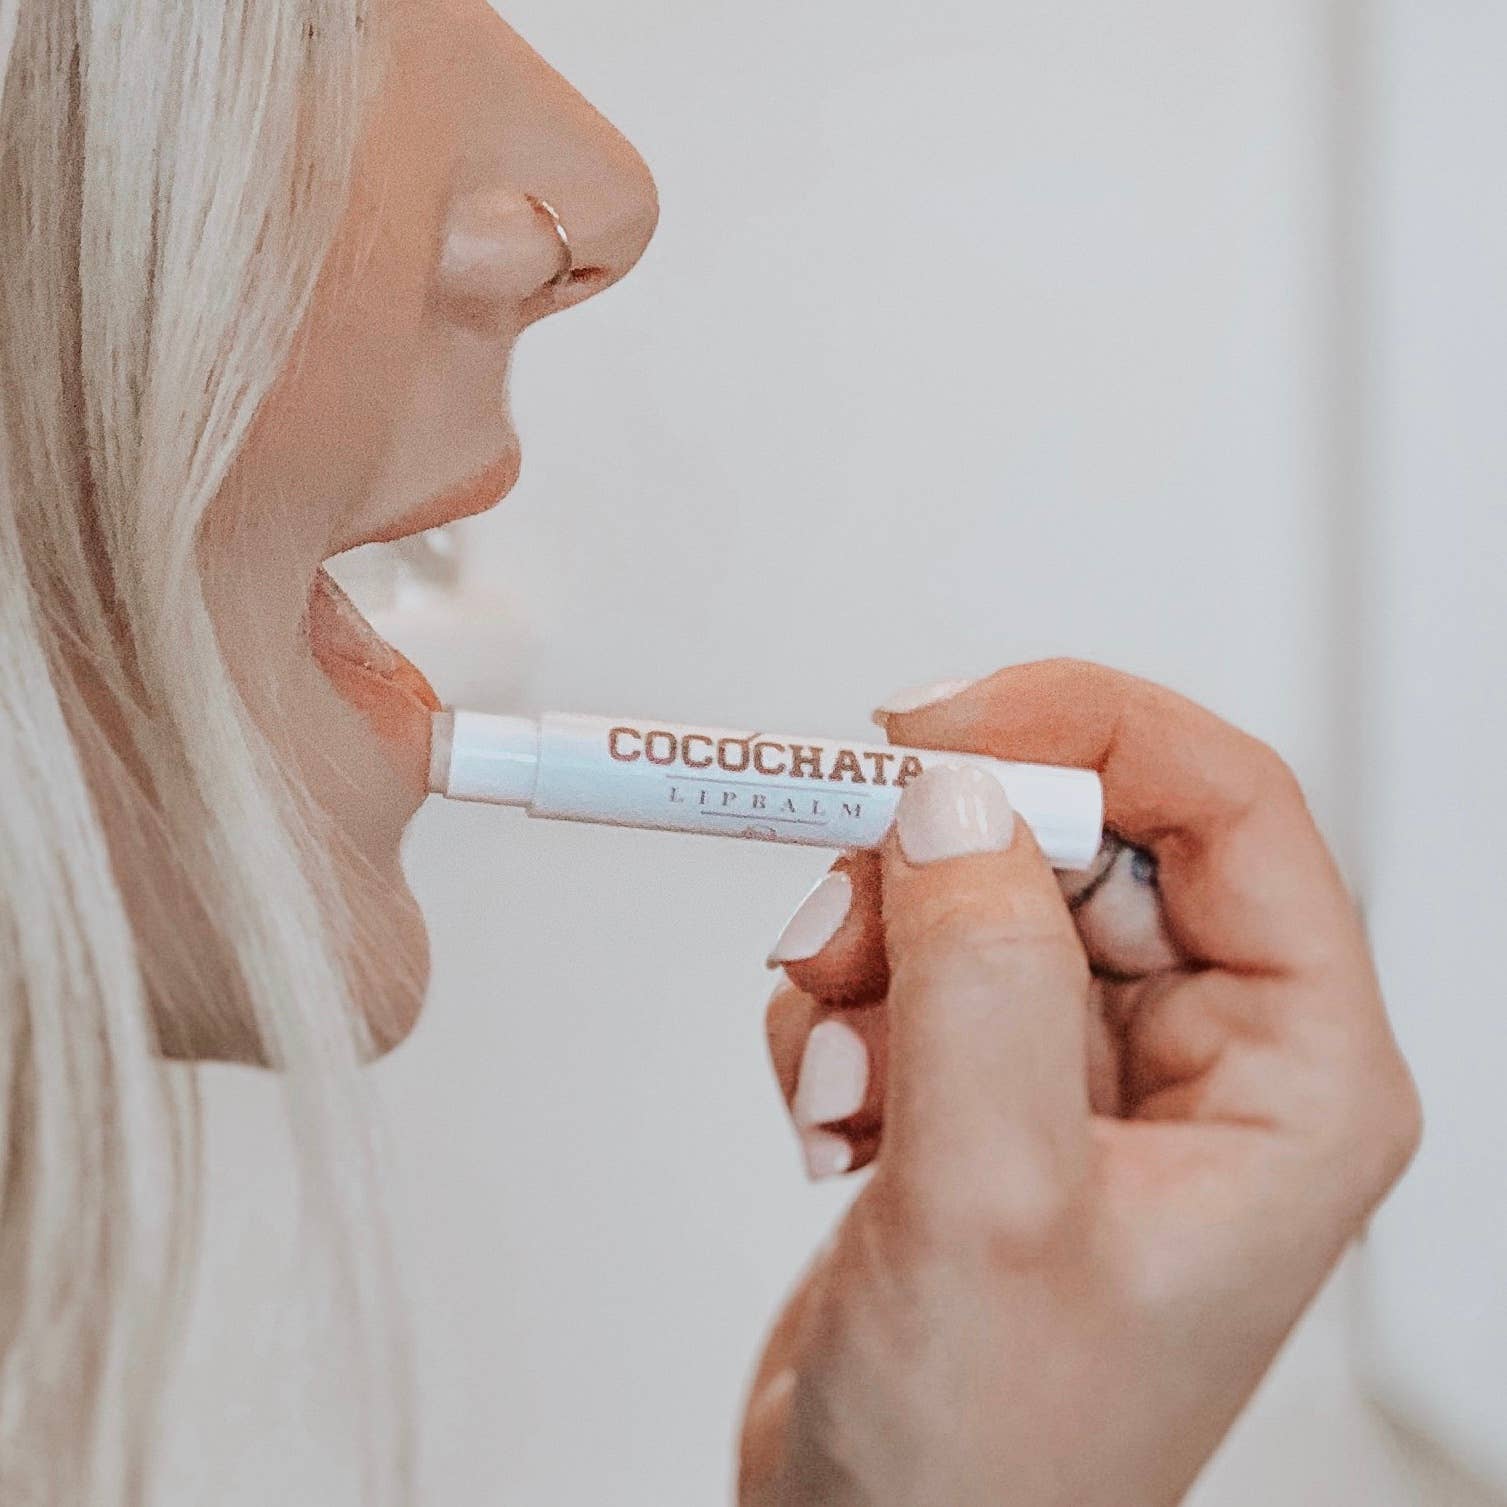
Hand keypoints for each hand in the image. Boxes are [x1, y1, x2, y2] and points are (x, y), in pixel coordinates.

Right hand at [740, 660, 1419, 1506]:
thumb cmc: (990, 1466)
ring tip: (836, 1077)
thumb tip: (953, 802)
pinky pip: (914, 958)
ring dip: (874, 950)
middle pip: (1082, 835)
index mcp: (1293, 1075)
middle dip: (940, 863)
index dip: (1086, 728)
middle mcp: (1206, 1052)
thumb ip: (981, 985)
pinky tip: (834, 1120)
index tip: (934, 728)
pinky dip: (844, 1009)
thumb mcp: (992, 1212)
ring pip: (980, 889)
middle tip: (840, 916)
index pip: (1228, 807)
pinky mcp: (993, 1081)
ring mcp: (1091, 1065)